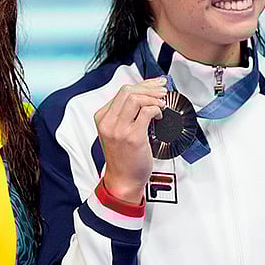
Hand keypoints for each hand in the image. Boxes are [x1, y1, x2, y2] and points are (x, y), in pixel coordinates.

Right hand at [94, 77, 166, 204]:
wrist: (123, 180)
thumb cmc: (123, 158)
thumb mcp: (115, 132)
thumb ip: (124, 114)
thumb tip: (144, 96)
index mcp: (102, 118)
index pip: (121, 91)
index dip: (142, 85)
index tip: (155, 84)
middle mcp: (108, 122)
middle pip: (128, 91)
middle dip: (149, 88)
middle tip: (162, 91)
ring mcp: (119, 129)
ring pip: (135, 99)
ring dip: (153, 98)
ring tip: (162, 104)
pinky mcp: (132, 137)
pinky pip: (146, 112)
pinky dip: (156, 109)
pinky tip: (160, 115)